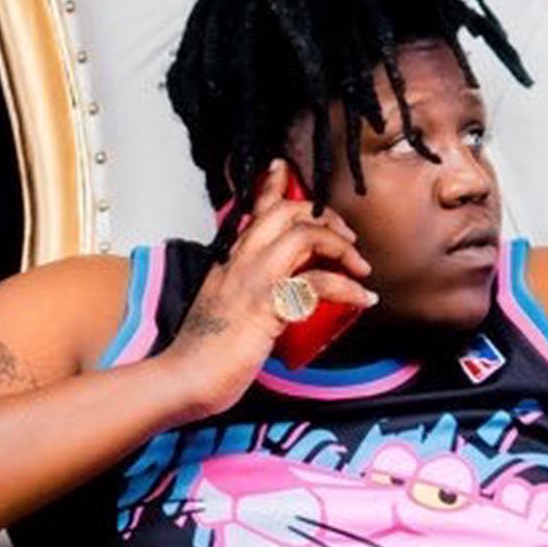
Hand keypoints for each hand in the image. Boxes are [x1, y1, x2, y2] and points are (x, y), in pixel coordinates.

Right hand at [165, 156, 377, 418]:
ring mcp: (253, 280)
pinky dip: (348, 288)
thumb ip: (241, 294)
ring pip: (304, 236)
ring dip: (341, 247)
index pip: (254, 211)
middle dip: (325, 217)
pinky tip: (363, 298)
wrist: (185, 378)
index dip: (273, 185)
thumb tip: (270, 296)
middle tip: (347, 238)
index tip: (285, 168)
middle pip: (286, 213)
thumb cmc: (203, 354)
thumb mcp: (222, 309)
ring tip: (360, 267)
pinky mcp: (268, 305)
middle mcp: (240, 261)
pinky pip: (318, 283)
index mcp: (228, 260)